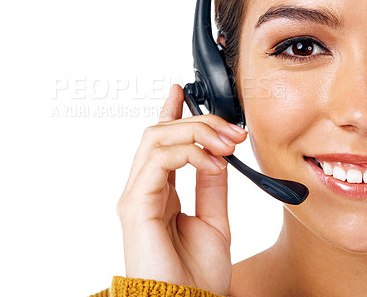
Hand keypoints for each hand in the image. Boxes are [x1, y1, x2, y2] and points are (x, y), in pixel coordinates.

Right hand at [116, 84, 247, 295]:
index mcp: (159, 191)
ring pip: (156, 138)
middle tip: (231, 130)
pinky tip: (212, 162)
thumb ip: (212, 185)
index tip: (180, 91)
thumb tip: (217, 155)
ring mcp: (136, 193)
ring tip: (226, 142)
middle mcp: (143, 187)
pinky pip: (159, 160)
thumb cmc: (196, 274)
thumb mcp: (214, 219)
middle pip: (160, 133)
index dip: (169, 112)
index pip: (161, 142)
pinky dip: (188, 153)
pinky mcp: (135, 203)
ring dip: (194, 132)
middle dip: (198, 122)